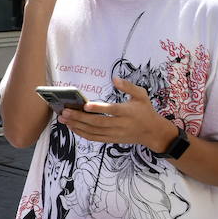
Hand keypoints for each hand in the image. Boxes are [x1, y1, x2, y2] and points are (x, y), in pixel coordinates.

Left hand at [61, 77, 175, 149]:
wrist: (153, 132)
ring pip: (94, 131)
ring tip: (64, 119)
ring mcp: (116, 134)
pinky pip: (95, 138)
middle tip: (65, 112)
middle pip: (98, 122)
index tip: (85, 105)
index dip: (98, 108)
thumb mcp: (141, 95)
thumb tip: (114, 78)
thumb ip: (128, 86)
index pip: (112, 110)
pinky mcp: (112, 140)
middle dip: (80, 118)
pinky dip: (82, 134)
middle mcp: (121, 124)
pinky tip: (72, 127)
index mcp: (128, 112)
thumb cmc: (145, 110)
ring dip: (77, 126)